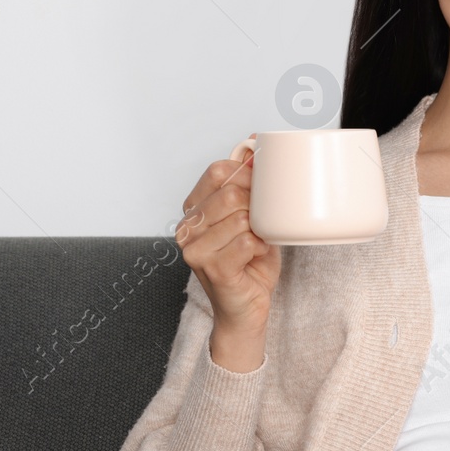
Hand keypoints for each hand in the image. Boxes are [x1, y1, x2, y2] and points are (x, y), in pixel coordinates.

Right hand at [175, 138, 280, 369]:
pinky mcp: (211, 268)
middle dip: (258, 206)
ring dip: (260, 231)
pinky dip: (261, 248)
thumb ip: (247, 181)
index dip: (248, 175)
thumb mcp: (251, 216)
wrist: (245, 309)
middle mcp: (187, 228)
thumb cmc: (249, 263)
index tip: (262, 190)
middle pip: (232, 192)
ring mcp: (195, 249)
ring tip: (256, 244)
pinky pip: (247, 242)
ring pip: (241, 217)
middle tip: (262, 224)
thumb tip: (253, 140)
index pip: (218, 170)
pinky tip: (255, 257)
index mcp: (192, 209)